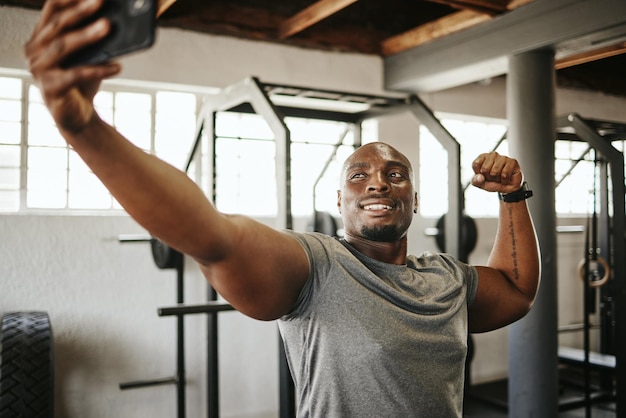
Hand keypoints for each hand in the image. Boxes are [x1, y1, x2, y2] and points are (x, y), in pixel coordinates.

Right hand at [24, 0, 121, 132]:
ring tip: (108, 26)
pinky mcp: (50, 88)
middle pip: (58, 25)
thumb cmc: (82, 82)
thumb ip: (96, 40)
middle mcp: (34, 50)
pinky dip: (98, 70)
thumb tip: (118, 21)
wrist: (77, 115)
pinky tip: (117, 66)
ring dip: (87, 35)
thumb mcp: (90, 57)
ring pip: (63, 46)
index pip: (52, 9)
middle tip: (101, 1)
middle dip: (80, 11)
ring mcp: (39, 69)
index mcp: (42, 37)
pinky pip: (75, 74)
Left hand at [471, 152, 522, 192]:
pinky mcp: (512, 161)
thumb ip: (476, 181)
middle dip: (489, 177)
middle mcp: (493, 155)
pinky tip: (506, 178)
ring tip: (500, 177)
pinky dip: (504, 180)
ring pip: (495, 171)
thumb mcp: (481, 184)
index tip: (484, 175)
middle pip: (485, 168)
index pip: (476, 164)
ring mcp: (503, 157)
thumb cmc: (493, 183)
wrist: (506, 188)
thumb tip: (479, 177)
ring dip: (497, 179)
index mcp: (483, 157)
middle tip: (493, 177)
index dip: (479, 174)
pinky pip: (505, 174)